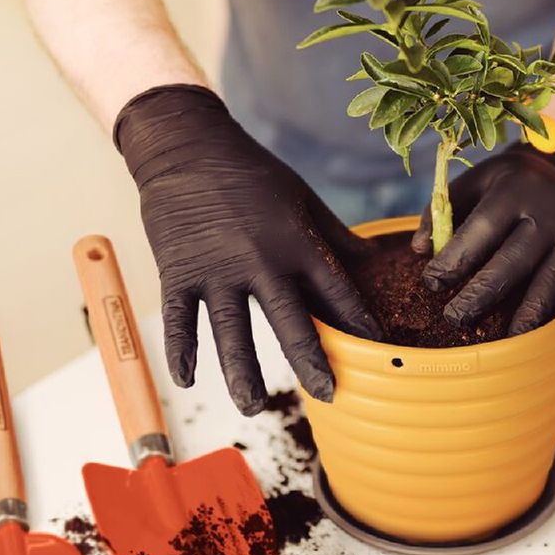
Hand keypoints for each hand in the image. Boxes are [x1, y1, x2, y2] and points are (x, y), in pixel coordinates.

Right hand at [115, 85, 380, 414]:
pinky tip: (187, 381)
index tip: (375, 352)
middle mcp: (259, 262)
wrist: (188, 147)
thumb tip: (376, 259)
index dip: (358, 324)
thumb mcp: (303, 199)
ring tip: (254, 407)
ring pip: (231, 332)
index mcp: (296, 242)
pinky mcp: (178, 272)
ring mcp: (215, 270)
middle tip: (329, 395)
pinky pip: (179, 320)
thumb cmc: (253, 173)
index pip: (336, 293)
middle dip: (311, 362)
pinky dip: (180, 352)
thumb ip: (336, 236)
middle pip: (290, 323)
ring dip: (243, 374)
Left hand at [411, 144, 554, 341]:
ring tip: (509, 339)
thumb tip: (417, 250)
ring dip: (531, 312)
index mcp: (510, 194)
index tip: (431, 282)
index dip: (454, 258)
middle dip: (481, 294)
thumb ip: (438, 214)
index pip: (480, 230)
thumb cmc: (499, 187)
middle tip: (453, 319)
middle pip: (512, 261)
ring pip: (552, 279)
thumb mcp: (467, 186)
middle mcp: (546, 215)